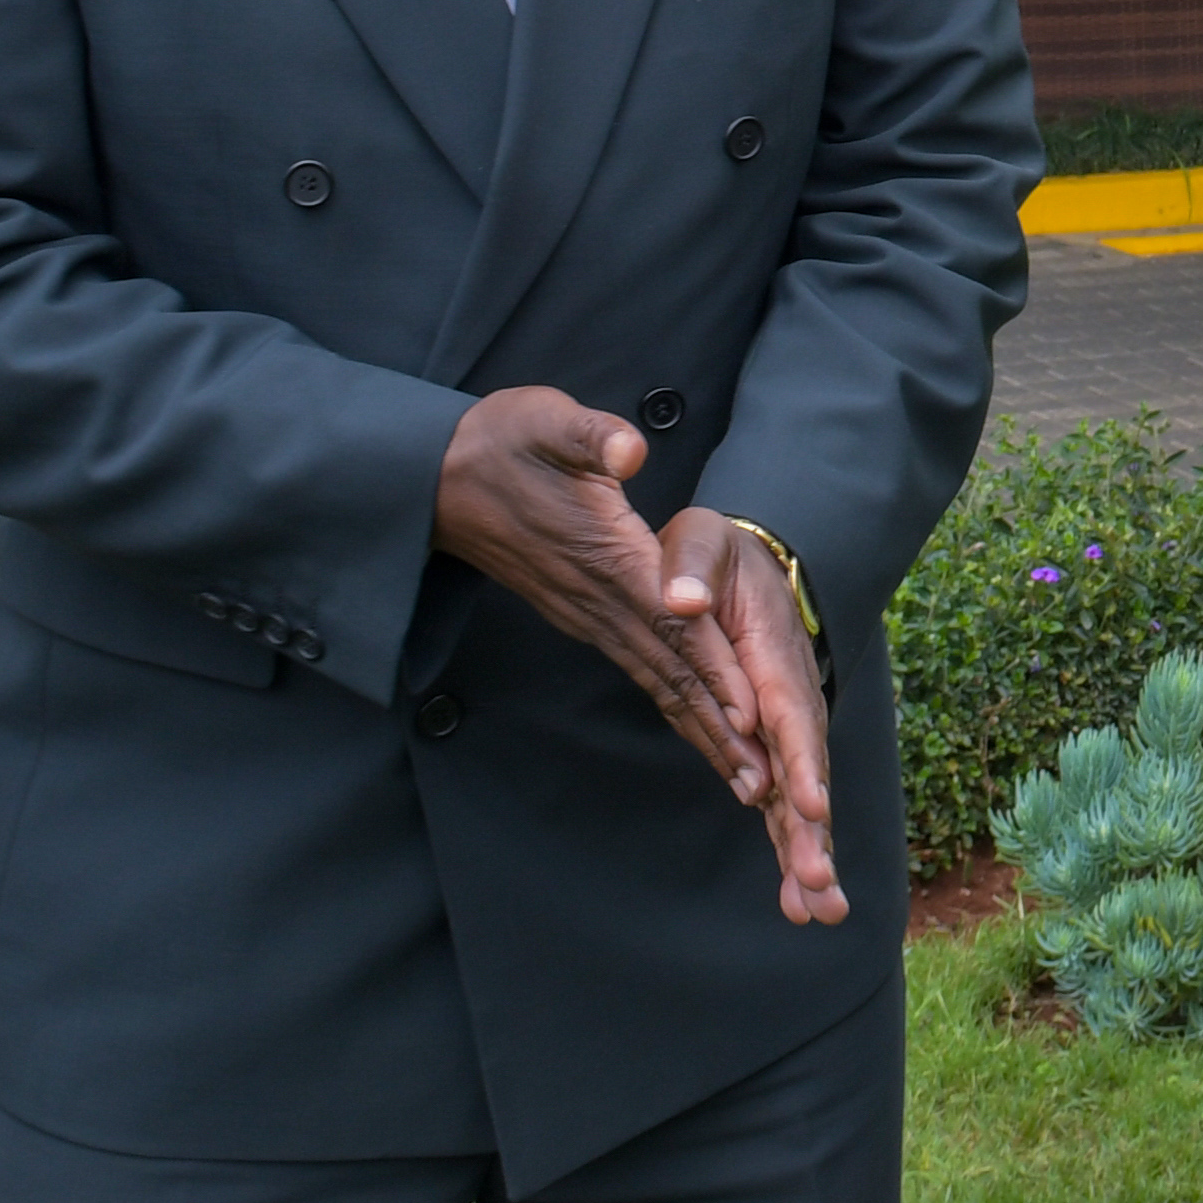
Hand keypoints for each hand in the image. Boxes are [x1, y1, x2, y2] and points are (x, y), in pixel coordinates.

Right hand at [435, 387, 766, 795]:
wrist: (437, 478)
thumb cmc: (500, 443)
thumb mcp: (546, 422)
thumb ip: (592, 439)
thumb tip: (629, 453)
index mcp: (604, 553)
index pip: (669, 618)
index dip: (712, 664)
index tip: (751, 711)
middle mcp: (598, 597)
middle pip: (671, 669)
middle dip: (720, 725)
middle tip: (766, 781)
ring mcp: (588, 614)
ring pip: (656, 680)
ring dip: (701, 730)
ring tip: (746, 780)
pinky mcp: (582, 616)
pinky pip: (640, 670)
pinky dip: (676, 707)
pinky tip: (705, 733)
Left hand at [657, 509, 849, 925]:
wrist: (749, 558)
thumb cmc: (717, 551)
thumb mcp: (699, 540)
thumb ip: (691, 567)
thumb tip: (683, 601)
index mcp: (772, 652)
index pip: (791, 711)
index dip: (800, 760)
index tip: (810, 805)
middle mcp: (789, 697)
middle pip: (806, 770)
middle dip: (811, 831)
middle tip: (816, 886)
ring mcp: (784, 725)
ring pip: (800, 796)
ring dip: (809, 853)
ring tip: (817, 912)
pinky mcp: (771, 744)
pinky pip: (784, 799)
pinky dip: (793, 844)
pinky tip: (797, 895)